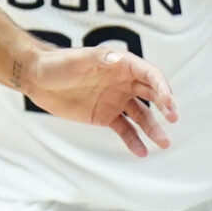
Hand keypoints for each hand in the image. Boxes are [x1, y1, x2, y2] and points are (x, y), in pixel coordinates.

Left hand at [15, 41, 175, 155]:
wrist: (37, 79)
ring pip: (141, 116)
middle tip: (173, 119)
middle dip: (165, 107)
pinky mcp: (105, 117)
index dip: (161, 87)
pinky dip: (133, 141)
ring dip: (153, 129)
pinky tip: (141, 152)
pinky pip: (124, 130)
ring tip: (164, 144)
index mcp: (123, 65)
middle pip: (151, 95)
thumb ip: (99, 58)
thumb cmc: (59, 63)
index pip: (150, 76)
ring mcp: (116, 101)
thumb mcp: (78, 58)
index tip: (167, 102)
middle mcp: (124, 83)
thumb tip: (117, 59)